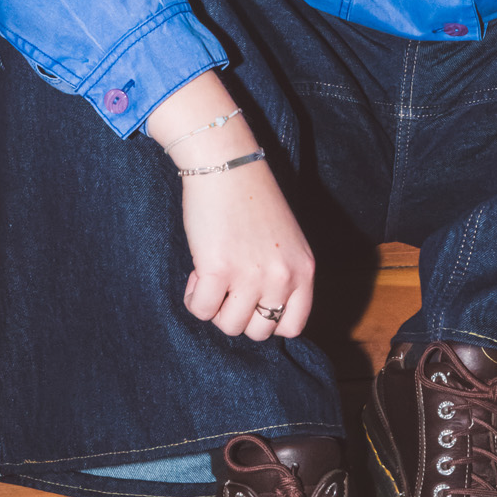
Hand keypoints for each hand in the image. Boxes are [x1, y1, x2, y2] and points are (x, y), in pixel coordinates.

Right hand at [147, 73, 314, 341]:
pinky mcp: (218, 271)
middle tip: (226, 287)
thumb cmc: (252, 199)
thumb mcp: (285, 241)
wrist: (226, 165)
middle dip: (236, 314)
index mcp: (304, 270)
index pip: (292, 326)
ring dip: (213, 307)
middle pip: (257, 331)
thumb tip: (259, 313)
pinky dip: (193, 298)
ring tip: (210, 277)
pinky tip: (196, 272)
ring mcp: (251, 276)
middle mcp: (282, 278)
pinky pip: (200, 310)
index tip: (250, 304)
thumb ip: (282, 275)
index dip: (266, 320)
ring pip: (228, 326)